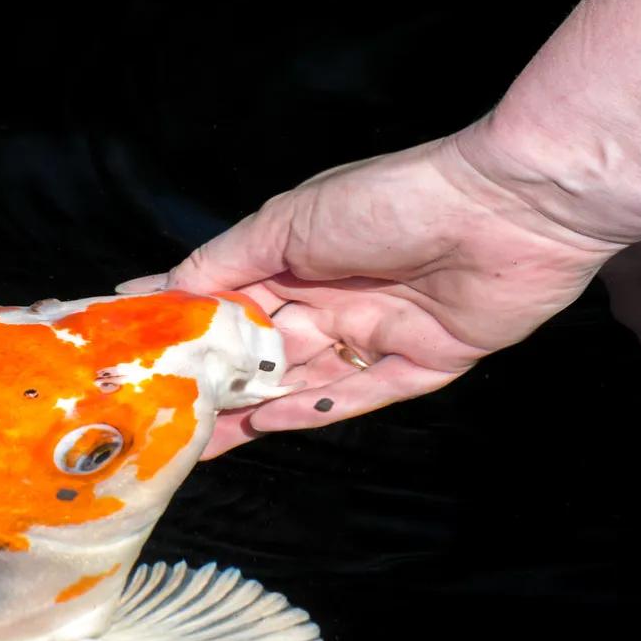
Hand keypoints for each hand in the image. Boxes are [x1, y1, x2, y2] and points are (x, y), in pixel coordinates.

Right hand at [120, 129, 627, 456]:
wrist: (508, 207)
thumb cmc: (393, 199)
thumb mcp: (288, 223)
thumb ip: (224, 261)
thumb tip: (155, 285)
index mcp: (299, 258)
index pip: (229, 303)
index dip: (185, 331)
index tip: (131, 357)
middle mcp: (334, 297)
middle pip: (264, 355)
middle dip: (214, 387)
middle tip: (158, 422)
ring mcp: (377, 334)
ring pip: (303, 384)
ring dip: (253, 412)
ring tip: (198, 442)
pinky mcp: (423, 364)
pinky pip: (360, 397)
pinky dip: (314, 411)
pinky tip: (267, 426)